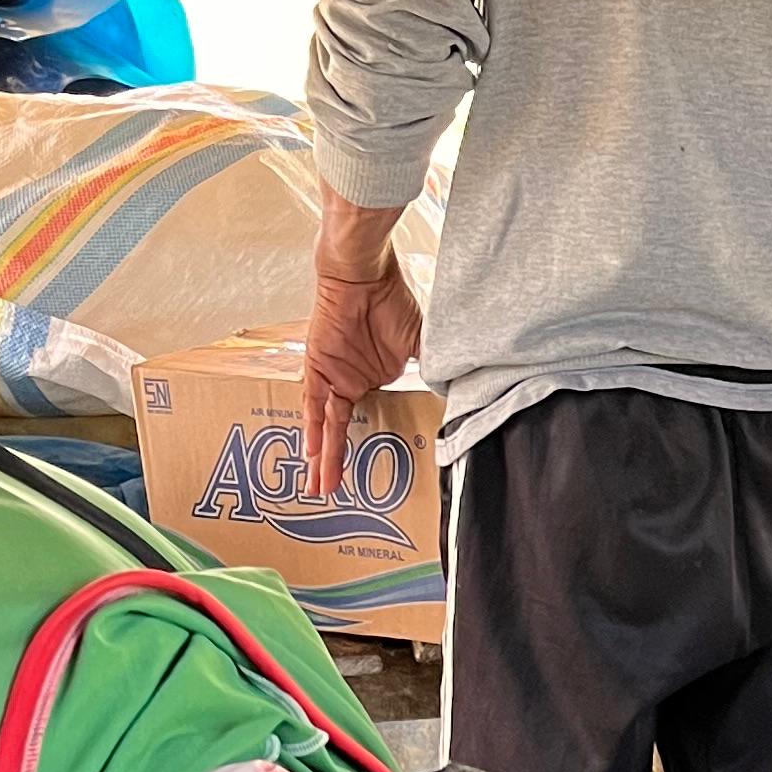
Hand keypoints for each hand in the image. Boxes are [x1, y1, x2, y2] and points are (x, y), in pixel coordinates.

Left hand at [302, 261, 420, 496]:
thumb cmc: (392, 302)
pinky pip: (313, 404)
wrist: (364, 276)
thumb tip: (459, 394)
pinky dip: (313, 428)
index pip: (370, 421)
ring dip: (322, 455)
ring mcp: (332, 377)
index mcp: (374, 379)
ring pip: (325, 424)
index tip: (376, 476)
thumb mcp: (420, 343)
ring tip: (319, 487)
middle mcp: (350, 383)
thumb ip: (433, 369)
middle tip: (330, 495)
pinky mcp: (317, 368)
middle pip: (341, 431)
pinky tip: (312, 454)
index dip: (369, 447)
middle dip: (336, 464)